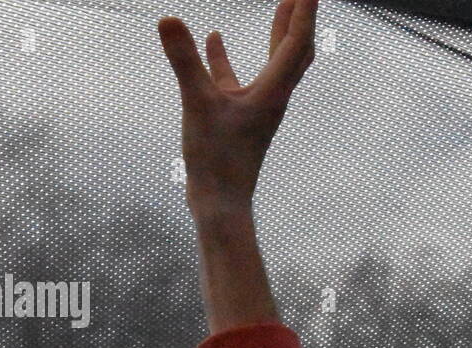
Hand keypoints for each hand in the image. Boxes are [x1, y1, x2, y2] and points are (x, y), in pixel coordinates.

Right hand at [158, 0, 316, 213]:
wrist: (221, 204)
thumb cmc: (216, 161)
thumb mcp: (197, 104)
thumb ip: (184, 61)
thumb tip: (168, 19)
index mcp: (272, 93)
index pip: (296, 42)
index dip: (303, 11)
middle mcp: (272, 98)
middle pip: (297, 50)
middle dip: (301, 18)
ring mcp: (256, 107)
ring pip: (274, 64)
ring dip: (279, 33)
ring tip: (281, 4)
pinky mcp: (237, 117)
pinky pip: (237, 79)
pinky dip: (229, 57)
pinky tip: (214, 38)